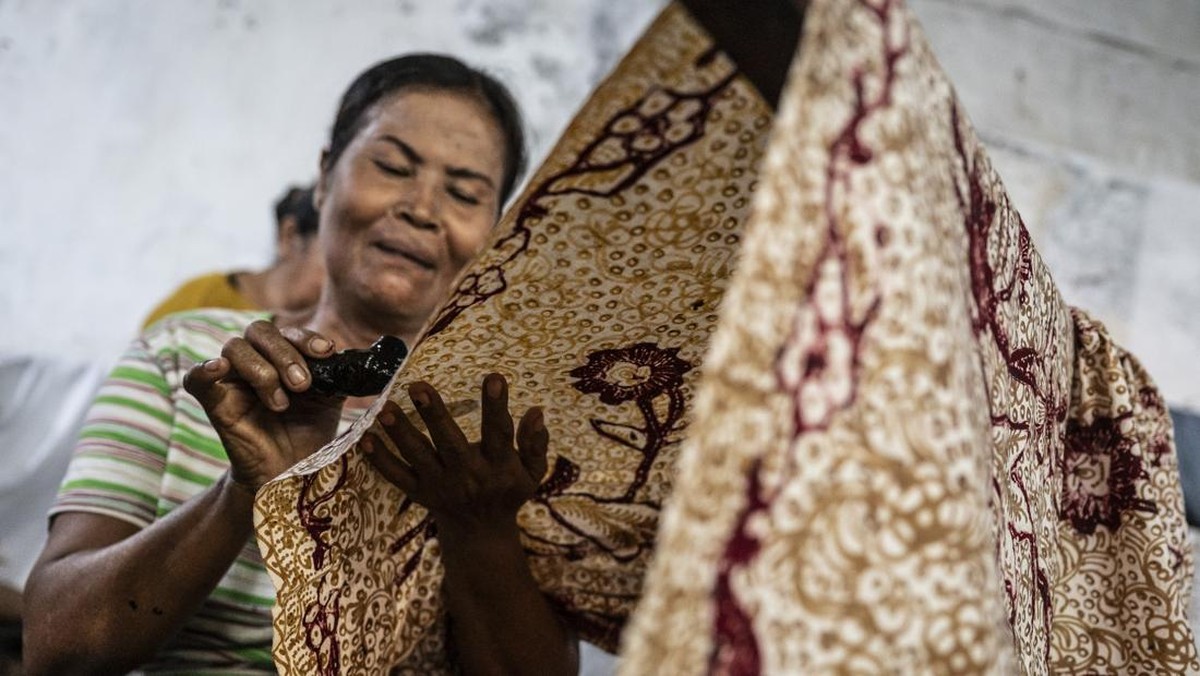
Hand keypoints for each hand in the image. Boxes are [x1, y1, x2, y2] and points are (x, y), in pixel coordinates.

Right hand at [183, 320, 343, 492]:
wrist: (290, 474)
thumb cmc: (308, 433)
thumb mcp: (330, 400)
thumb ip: (337, 375)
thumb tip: (356, 358)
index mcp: (282, 356)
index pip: (288, 331)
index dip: (306, 337)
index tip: (327, 352)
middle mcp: (256, 362)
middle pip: (259, 331)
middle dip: (284, 354)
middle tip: (302, 384)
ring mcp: (232, 381)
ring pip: (234, 348)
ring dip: (262, 370)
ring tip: (281, 403)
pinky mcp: (215, 403)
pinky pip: (196, 378)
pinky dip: (205, 369)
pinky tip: (219, 368)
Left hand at [363, 374, 548, 531]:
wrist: (481, 534)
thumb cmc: (509, 491)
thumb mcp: (532, 472)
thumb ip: (535, 443)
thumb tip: (537, 411)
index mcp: (498, 466)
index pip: (499, 433)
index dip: (496, 406)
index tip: (494, 376)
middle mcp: (468, 476)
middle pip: (450, 444)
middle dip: (434, 415)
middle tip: (418, 386)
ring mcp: (440, 486)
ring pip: (418, 457)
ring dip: (400, 433)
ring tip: (384, 408)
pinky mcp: (419, 493)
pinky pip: (396, 476)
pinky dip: (380, 460)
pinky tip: (365, 439)